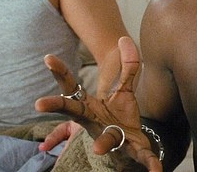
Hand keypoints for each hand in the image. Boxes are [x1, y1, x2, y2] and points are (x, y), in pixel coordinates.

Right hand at [35, 36, 162, 170]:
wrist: (129, 146)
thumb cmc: (118, 116)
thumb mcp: (123, 90)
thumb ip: (128, 66)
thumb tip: (124, 39)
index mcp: (89, 107)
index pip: (71, 87)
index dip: (60, 72)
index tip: (47, 57)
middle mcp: (94, 123)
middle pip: (73, 113)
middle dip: (57, 106)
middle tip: (38, 103)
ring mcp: (111, 137)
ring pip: (105, 139)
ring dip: (103, 143)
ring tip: (98, 149)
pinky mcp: (132, 150)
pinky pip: (142, 157)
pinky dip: (151, 164)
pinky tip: (158, 171)